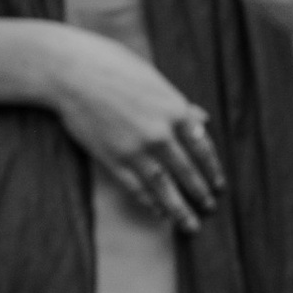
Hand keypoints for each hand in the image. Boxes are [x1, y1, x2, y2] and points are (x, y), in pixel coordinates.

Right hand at [33, 27, 224, 231]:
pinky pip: (135, 187)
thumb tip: (203, 119)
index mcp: (175, 110)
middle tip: (211, 208)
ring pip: (164, 187)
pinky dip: (149, 203)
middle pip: (187, 171)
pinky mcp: (112, 158)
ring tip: (191, 225)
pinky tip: (158, 213)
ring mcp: (136, 148)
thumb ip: (180, 104)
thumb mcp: (155, 80)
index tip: (220, 184)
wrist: (73, 72)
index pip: (203, 148)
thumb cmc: (115, 67)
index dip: (213, 170)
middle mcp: (160, 133)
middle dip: (201, 193)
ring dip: (179, 209)